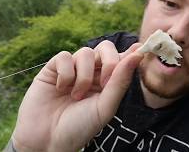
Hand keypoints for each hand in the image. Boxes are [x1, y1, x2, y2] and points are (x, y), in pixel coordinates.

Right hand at [11, 41, 142, 151]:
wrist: (48, 140)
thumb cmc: (79, 127)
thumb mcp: (105, 107)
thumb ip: (120, 81)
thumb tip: (138, 54)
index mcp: (107, 82)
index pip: (121, 59)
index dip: (130, 53)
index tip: (139, 48)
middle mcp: (91, 72)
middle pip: (106, 48)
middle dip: (109, 62)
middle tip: (105, 83)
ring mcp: (72, 69)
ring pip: (85, 52)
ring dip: (84, 76)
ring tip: (76, 96)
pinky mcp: (53, 68)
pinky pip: (64, 56)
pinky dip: (65, 73)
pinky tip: (61, 88)